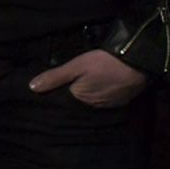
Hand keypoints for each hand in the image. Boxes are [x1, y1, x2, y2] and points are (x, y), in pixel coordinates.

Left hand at [28, 49, 151, 108]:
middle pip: (80, 98)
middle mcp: (93, 106)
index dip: (63, 88)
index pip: (66, 96)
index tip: (61, 81)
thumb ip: (55, 77)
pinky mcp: (122, 100)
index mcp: (80, 98)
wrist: (138, 63)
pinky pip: (107, 97)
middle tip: (77, 77)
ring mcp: (109, 104)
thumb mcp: (77, 66)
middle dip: (77, 90)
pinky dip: (104, 91)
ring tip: (91, 79)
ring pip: (94, 98)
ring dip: (92, 91)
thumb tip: (31, 87)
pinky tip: (104, 82)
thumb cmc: (104, 63)